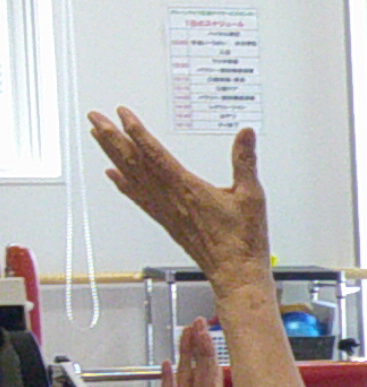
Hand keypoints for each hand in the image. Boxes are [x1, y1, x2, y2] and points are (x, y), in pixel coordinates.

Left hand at [86, 114, 270, 274]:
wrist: (234, 272)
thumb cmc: (243, 240)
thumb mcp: (251, 195)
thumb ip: (245, 161)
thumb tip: (245, 135)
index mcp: (187, 188)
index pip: (155, 153)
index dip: (136, 131)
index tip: (123, 114)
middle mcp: (169, 197)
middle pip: (134, 161)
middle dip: (112, 137)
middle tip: (96, 118)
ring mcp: (164, 209)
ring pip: (131, 176)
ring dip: (112, 154)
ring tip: (98, 136)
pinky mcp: (165, 220)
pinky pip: (137, 197)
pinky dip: (122, 183)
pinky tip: (112, 174)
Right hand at [153, 318, 232, 386]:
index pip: (208, 371)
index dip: (206, 351)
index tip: (205, 332)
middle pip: (197, 367)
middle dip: (197, 344)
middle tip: (196, 323)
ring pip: (184, 374)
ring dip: (184, 354)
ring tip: (184, 334)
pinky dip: (168, 378)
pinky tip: (166, 365)